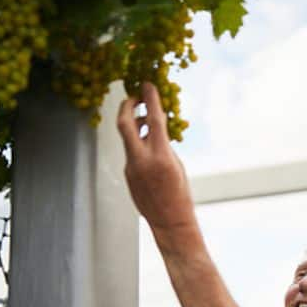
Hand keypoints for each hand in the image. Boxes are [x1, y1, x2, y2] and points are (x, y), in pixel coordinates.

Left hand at [116, 82, 195, 230]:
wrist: (170, 222)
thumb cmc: (181, 195)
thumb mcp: (177, 165)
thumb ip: (164, 146)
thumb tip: (154, 130)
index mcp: (160, 157)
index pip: (154, 120)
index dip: (150, 99)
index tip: (148, 84)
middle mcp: (141, 161)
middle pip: (124, 124)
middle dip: (127, 106)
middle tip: (135, 97)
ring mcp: (131, 169)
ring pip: (128, 139)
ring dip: (135, 126)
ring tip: (148, 122)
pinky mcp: (128, 176)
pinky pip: (131, 153)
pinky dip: (139, 145)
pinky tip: (150, 148)